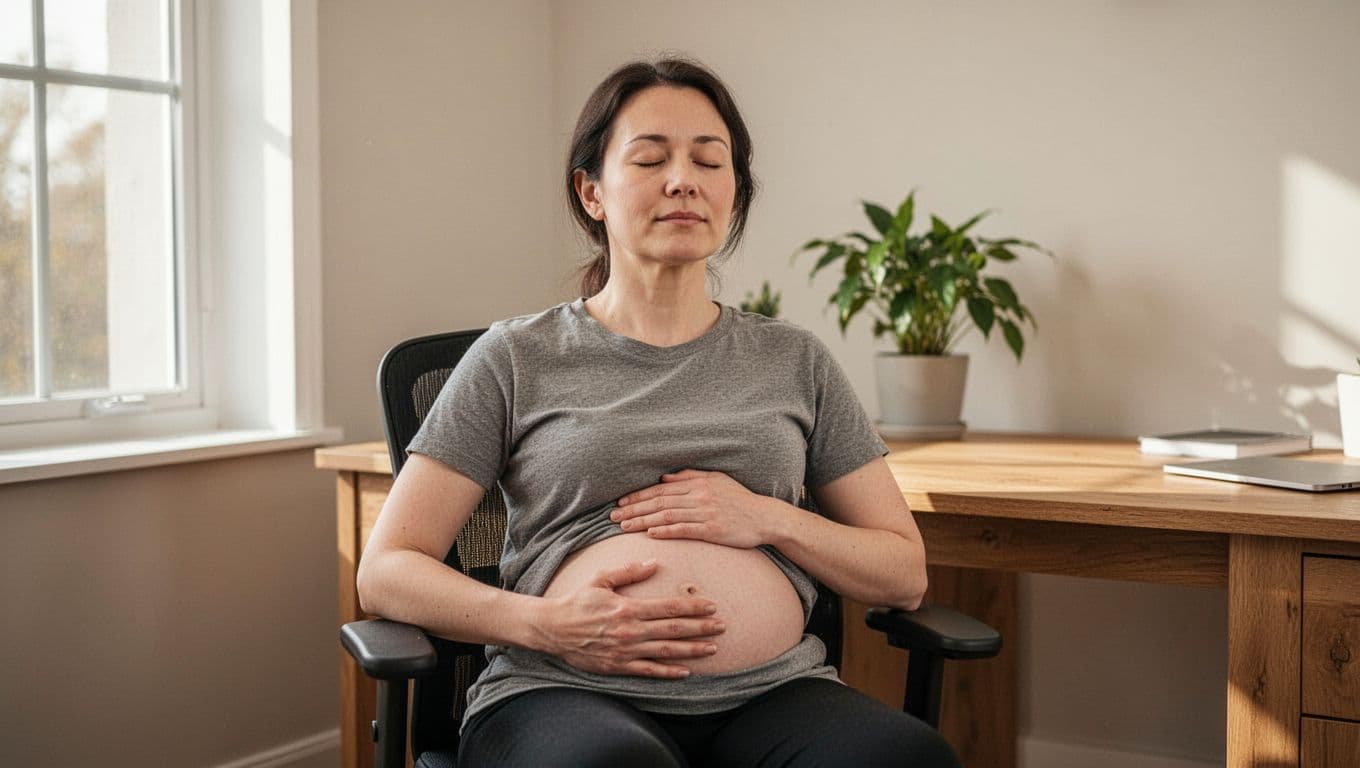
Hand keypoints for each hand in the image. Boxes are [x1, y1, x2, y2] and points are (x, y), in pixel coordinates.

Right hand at [537, 560, 725, 677]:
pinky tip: (686, 671)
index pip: (668, 607)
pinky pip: (648, 670)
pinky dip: (668, 672)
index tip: (711, 605)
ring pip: (666, 650)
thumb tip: (653, 563)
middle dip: (701, 628)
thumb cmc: (577, 601)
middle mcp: (630, 630)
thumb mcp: (601, 579)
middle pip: (673, 629)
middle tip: (723, 626)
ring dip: (691, 650)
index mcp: (628, 607)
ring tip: (712, 648)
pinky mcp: (618, 666)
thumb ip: (628, 572)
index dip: (692, 607)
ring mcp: (625, 651)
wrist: (552, 629)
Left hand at [612, 469, 777, 548]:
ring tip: (624, 526)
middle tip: (613, 516)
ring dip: (643, 521)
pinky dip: (666, 531)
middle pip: (659, 502)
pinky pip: (684, 530)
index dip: (639, 495)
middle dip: (633, 508)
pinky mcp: (712, 530)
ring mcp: (705, 513)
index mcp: (698, 483)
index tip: (621, 501)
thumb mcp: (716, 480)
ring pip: (667, 515)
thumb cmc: (740, 499)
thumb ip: (689, 477)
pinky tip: (650, 534)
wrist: (765, 517)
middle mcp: (699, 496)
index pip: (661, 489)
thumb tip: (663, 479)